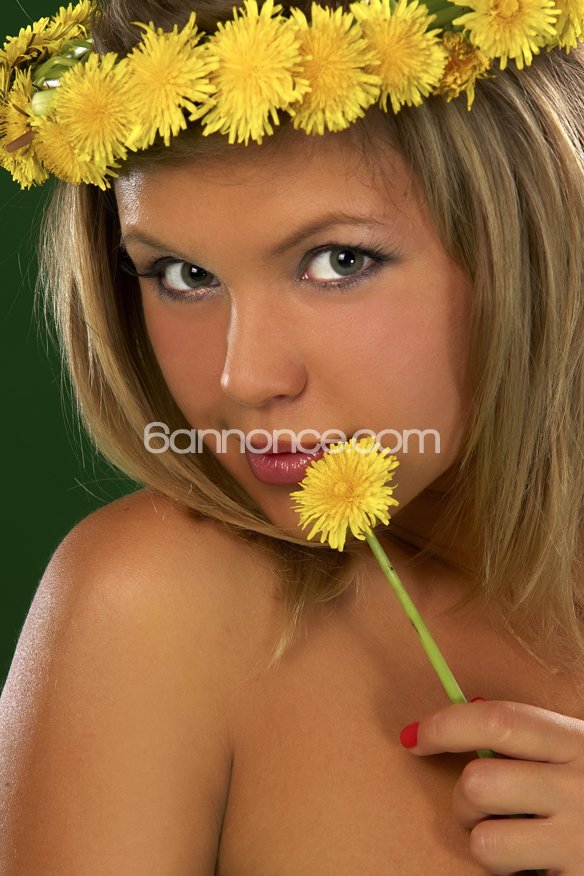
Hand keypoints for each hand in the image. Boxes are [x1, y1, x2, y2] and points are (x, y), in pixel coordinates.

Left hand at [400, 699, 583, 874]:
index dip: (445, 724)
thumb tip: (465, 708)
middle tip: (480, 806)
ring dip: (484, 843)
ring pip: (484, 840)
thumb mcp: (580, 750)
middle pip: (479, 782)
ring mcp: (579, 841)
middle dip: (463, 798)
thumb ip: (534, 736)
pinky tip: (534, 867)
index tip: (414, 736)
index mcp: (577, 742)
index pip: (497, 721)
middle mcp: (580, 787)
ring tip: (513, 842)